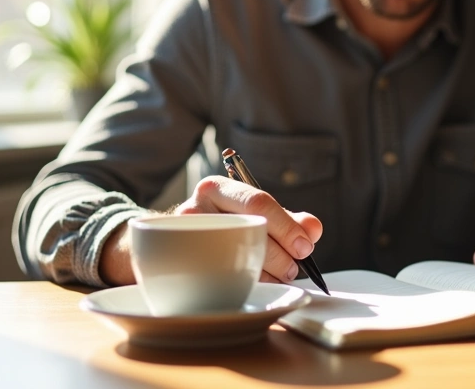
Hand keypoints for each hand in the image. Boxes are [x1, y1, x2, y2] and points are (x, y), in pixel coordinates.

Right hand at [99, 176, 322, 285]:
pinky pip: (210, 279)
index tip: (307, 247)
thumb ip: (287, 220)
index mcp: (217, 187)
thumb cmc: (219, 228)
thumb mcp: (251, 217)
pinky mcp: (168, 263)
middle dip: (280, 255)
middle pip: (247, 230)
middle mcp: (194, 205)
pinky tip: (248, 287)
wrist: (161, 243)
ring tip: (276, 279)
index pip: (258, 202)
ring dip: (264, 275)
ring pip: (231, 259)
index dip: (287, 227)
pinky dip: (238, 286)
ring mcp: (177, 235)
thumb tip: (313, 229)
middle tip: (294, 269)